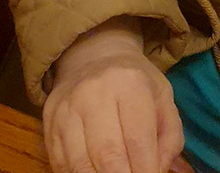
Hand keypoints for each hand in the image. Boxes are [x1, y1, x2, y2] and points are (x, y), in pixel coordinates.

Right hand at [43, 16, 184, 172]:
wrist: (94, 57)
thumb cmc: (135, 83)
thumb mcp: (163, 98)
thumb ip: (169, 136)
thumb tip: (158, 170)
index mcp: (129, 82)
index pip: (137, 137)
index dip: (145, 169)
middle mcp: (94, 93)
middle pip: (107, 153)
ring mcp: (67, 109)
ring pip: (80, 163)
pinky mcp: (49, 124)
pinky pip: (62, 163)